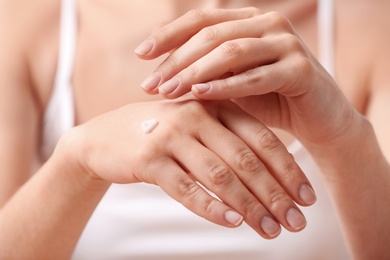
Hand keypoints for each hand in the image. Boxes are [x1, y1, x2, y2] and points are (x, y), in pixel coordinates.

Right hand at [63, 98, 315, 238]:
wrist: (106, 135)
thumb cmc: (162, 132)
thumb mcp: (197, 126)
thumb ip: (230, 141)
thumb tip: (273, 179)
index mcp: (215, 105)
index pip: (262, 138)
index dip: (288, 169)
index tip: (307, 198)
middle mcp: (196, 115)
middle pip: (245, 159)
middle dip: (275, 194)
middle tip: (296, 222)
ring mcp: (171, 136)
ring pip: (219, 175)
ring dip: (249, 206)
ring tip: (270, 230)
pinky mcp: (148, 159)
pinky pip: (185, 188)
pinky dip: (211, 207)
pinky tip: (232, 223)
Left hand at [136, 8, 357, 146]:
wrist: (317, 120)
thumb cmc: (269, 100)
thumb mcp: (231, 82)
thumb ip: (204, 70)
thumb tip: (159, 68)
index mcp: (250, 21)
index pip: (202, 20)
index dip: (169, 34)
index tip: (141, 55)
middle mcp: (269, 23)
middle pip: (211, 34)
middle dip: (176, 60)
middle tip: (150, 84)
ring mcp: (287, 43)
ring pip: (231, 51)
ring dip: (195, 72)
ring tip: (168, 91)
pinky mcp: (301, 69)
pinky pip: (255, 76)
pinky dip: (226, 85)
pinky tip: (200, 94)